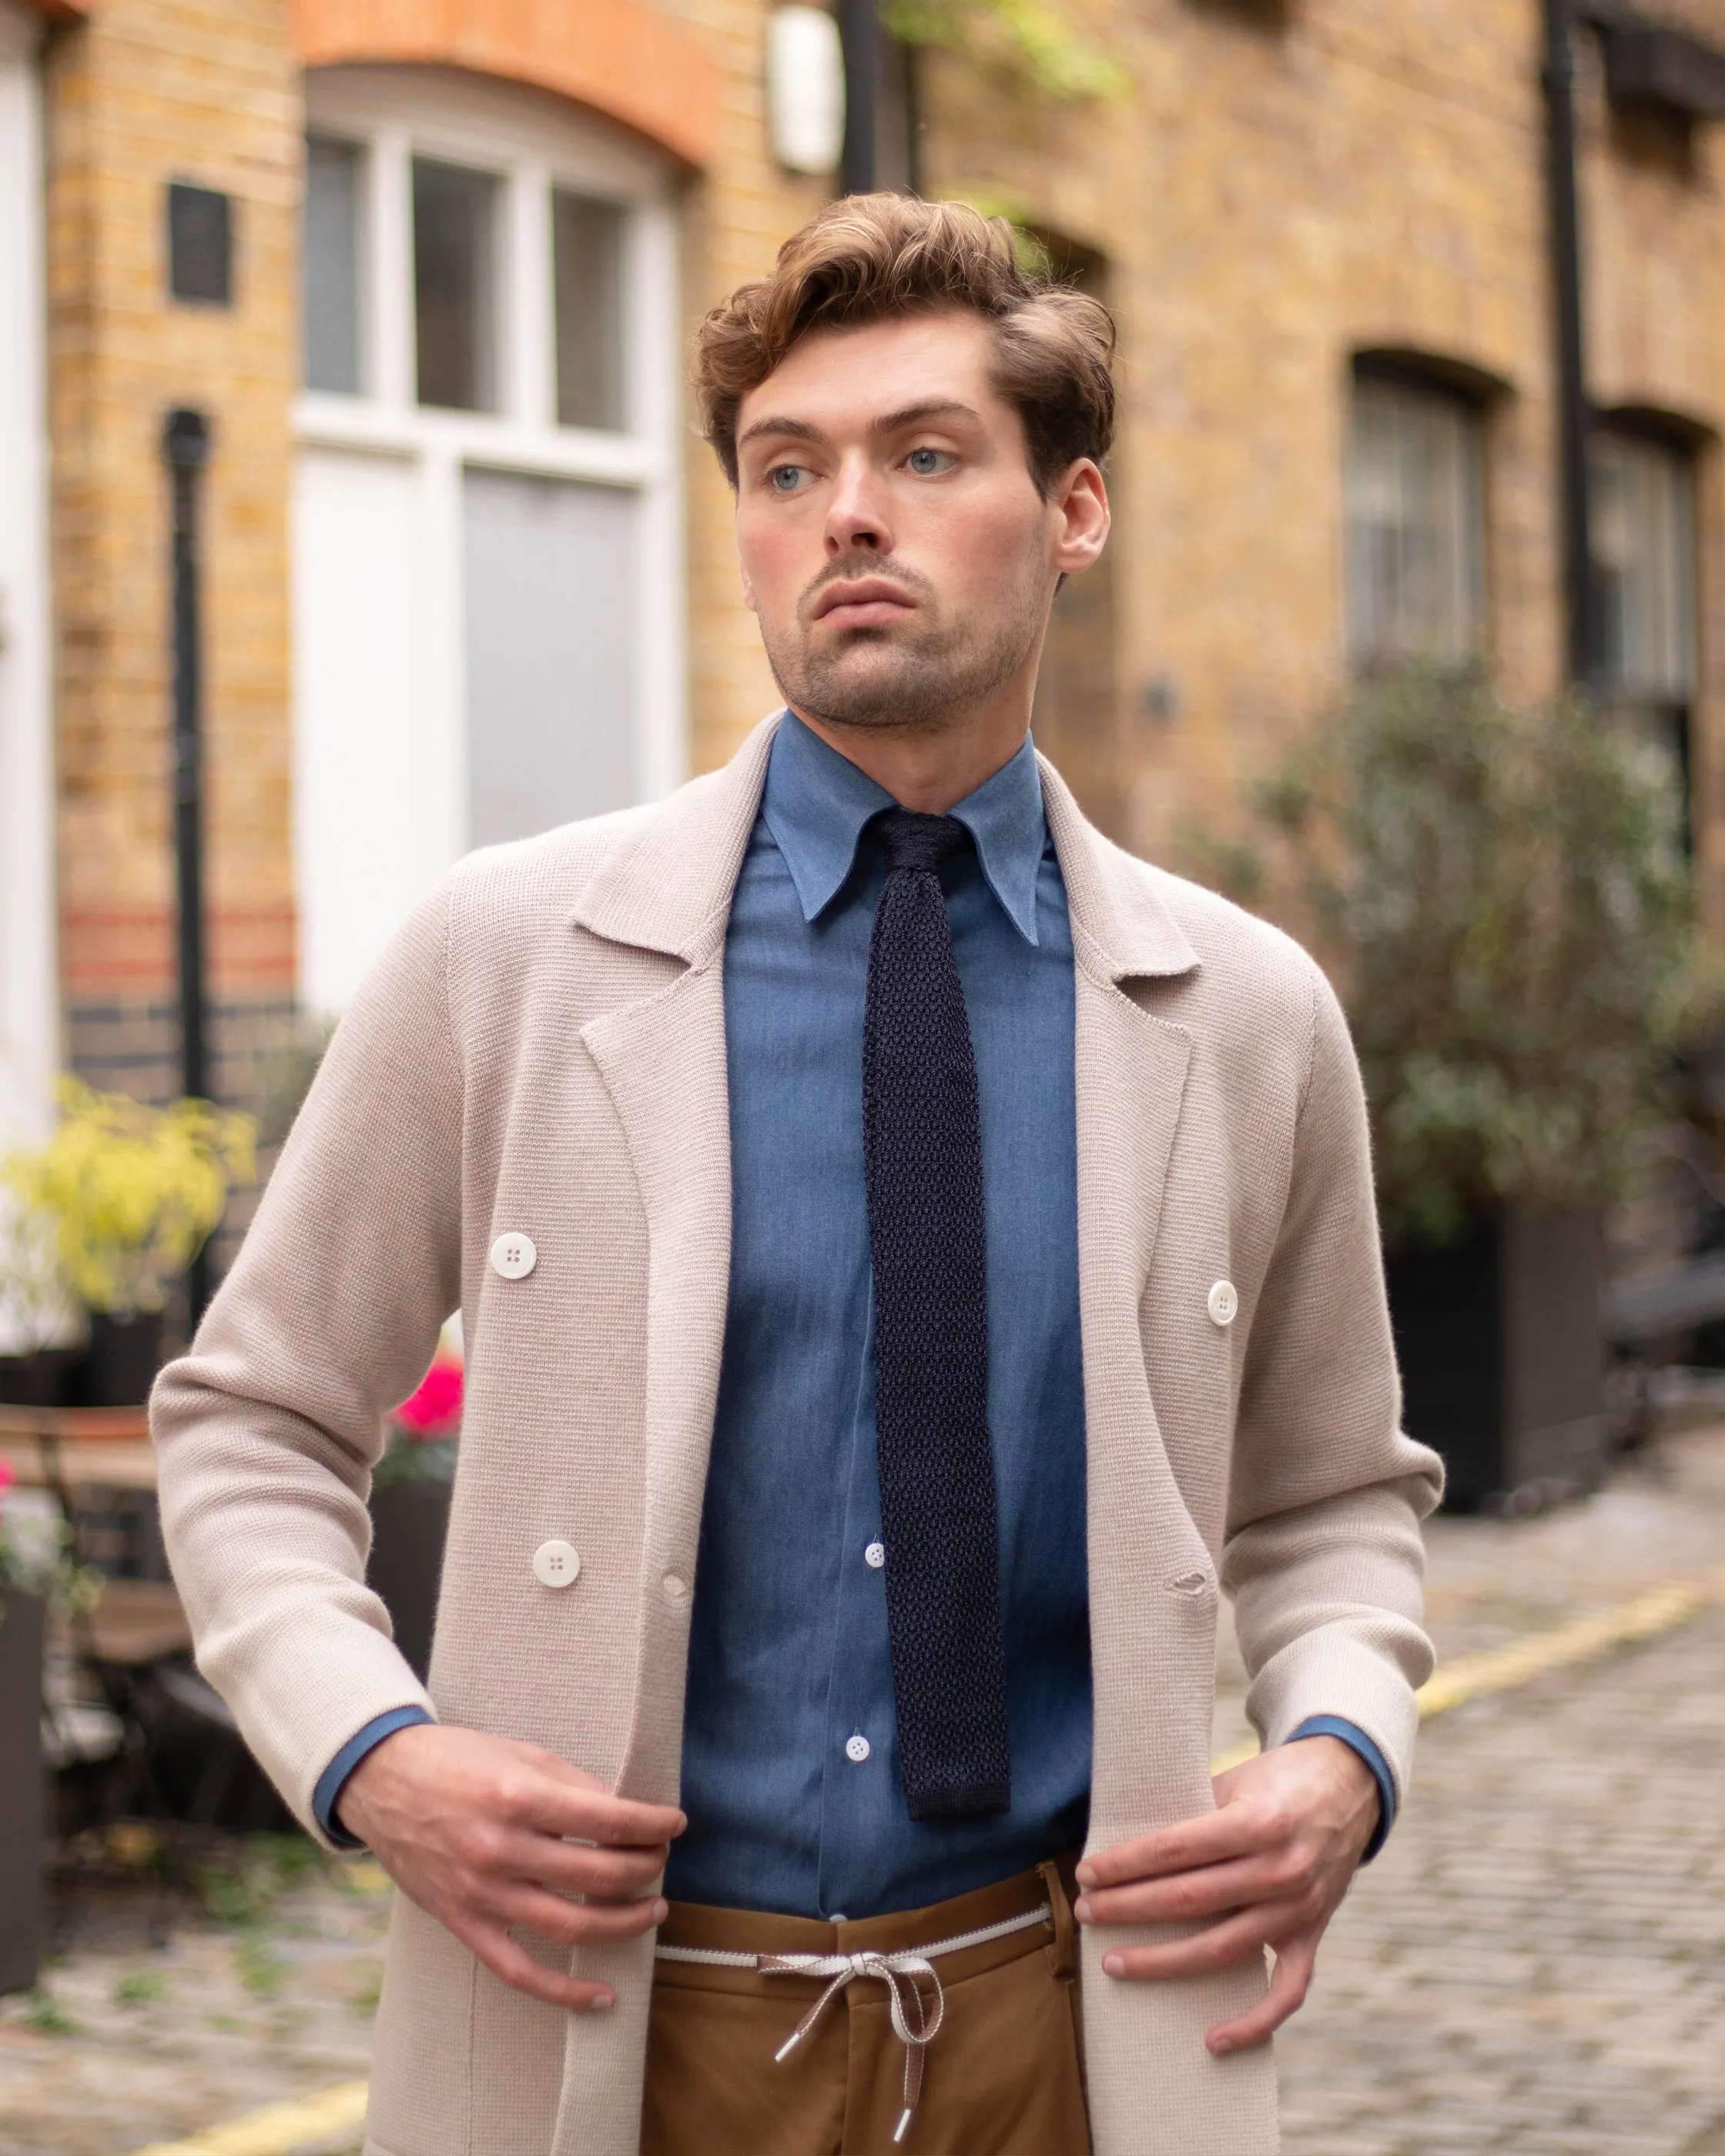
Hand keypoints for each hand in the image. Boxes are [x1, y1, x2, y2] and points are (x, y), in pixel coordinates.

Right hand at [337, 1722, 684, 2012]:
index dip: (653, 1824)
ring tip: (653, 1909)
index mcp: (518, 1796)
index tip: (675, 1823)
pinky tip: (602, 1995)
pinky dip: (563, 1991)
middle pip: (597, 1874)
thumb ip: (573, 1784)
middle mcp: (500, 1849)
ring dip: (624, 1923)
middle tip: (661, 1860)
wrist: (380, 1782)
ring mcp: (481, 1893)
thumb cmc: (455, 1760)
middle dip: (645, 1869)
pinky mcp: (464, 1923)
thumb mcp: (520, 1752)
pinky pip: (519, 1971)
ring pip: (571, 1925)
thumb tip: (625, 1816)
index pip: (608, 1820)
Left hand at [1073, 1736, 1378, 2052]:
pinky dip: (1252, 2022)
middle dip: (1128, 1908)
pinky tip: (1212, 2040)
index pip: (1176, 1849)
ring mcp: (1299, 1909)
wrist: (1350, 1786)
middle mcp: (1281, 1869)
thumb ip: (1191, 1810)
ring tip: (1114, 1963)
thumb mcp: (1235, 1777)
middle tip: (1085, 1912)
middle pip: (1189, 1899)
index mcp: (1258, 1822)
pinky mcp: (1312, 1935)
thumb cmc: (1278, 1778)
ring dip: (1162, 1961)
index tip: (1087, 1873)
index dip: (1126, 1864)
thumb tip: (1128, 1844)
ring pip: (1222, 1949)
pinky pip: (1287, 1992)